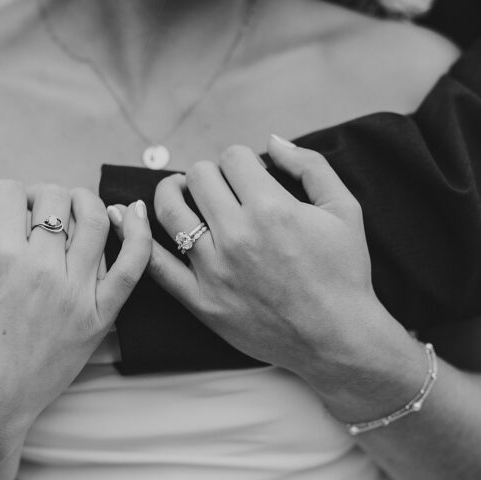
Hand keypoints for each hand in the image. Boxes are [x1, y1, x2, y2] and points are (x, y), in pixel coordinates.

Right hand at [0, 181, 149, 442]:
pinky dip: (137, 232)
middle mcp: (43, 267)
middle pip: (53, 199)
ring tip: (69, 206)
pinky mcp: (99, 315)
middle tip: (27, 212)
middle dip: (37, 195)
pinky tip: (129, 211)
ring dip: (82, 200)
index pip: (11, 193)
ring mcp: (76, 291)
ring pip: (94, 220)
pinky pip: (132, 266)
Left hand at [138, 136, 381, 375]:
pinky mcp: (200, 301)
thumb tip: (271, 140)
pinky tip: (135, 220)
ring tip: (182, 193)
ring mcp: (214, 270)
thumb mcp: (345, 209)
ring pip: (169, 209)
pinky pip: (156, 265)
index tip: (249, 176)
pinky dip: (138, 238)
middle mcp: (237, 236)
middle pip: (199, 177)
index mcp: (272, 209)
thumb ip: (309, 166)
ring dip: (172, 192)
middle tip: (221, 188)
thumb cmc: (345, 272)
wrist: (337, 338)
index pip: (232, 158)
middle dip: (210, 174)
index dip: (241, 161)